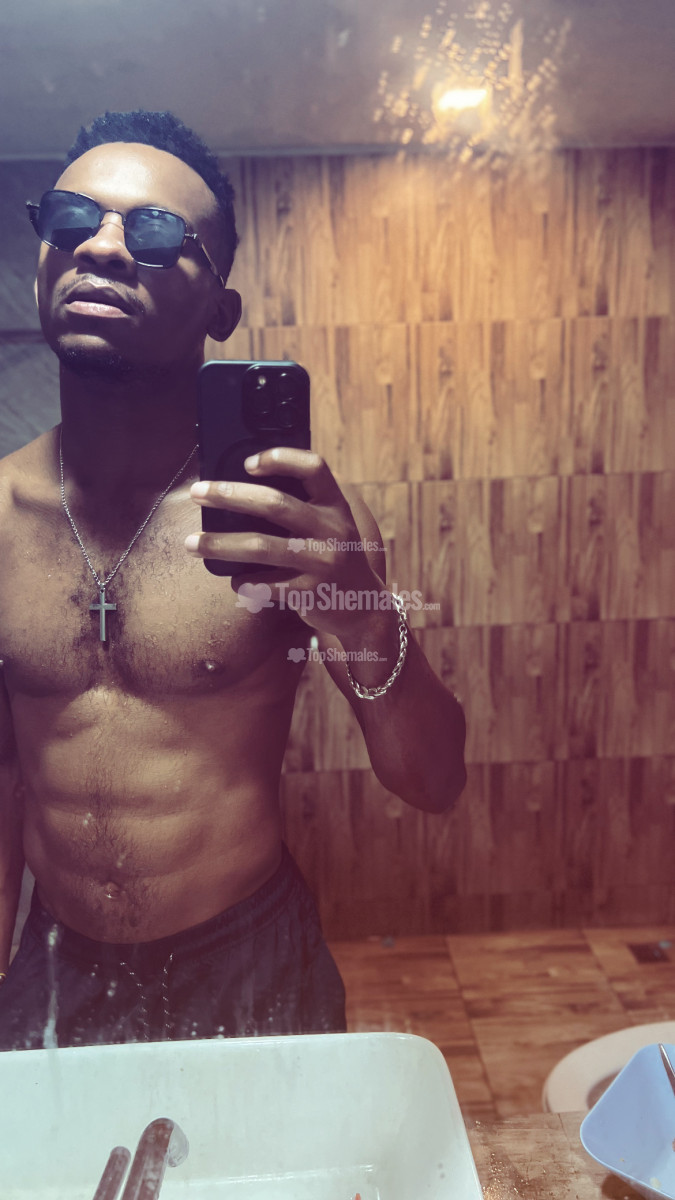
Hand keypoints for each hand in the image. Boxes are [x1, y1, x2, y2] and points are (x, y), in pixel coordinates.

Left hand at [185, 447, 385, 637]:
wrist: (364, 607)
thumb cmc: (334, 558)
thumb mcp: (332, 526)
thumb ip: (303, 507)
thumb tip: (240, 490)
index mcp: (336, 506)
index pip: (314, 468)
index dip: (280, 459)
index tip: (247, 462)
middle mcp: (332, 530)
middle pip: (275, 504)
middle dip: (230, 495)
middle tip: (198, 493)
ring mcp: (322, 562)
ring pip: (260, 546)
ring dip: (220, 544)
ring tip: (192, 542)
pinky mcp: (310, 593)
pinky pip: (264, 585)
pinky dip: (242, 582)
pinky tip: (233, 579)